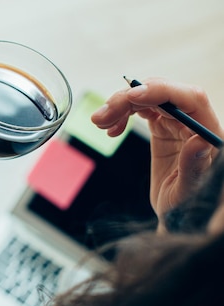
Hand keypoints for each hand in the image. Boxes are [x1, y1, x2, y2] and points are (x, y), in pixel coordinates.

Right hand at [91, 78, 221, 227]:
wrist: (179, 214)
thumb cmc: (188, 205)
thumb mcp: (189, 191)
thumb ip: (195, 166)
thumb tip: (200, 140)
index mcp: (207, 131)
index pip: (188, 98)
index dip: (160, 91)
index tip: (131, 96)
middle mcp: (194, 120)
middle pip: (162, 93)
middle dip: (129, 99)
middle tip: (101, 116)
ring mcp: (177, 122)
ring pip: (149, 98)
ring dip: (121, 104)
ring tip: (99, 121)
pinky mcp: (163, 126)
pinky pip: (142, 108)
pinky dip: (123, 114)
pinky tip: (111, 129)